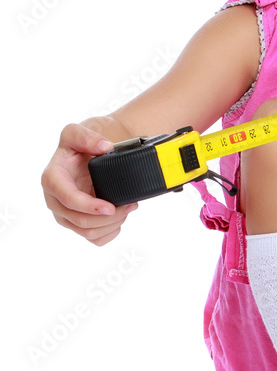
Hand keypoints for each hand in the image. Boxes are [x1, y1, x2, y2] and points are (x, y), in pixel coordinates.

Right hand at [42, 124, 136, 245]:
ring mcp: (65, 215)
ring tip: (128, 208)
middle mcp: (55, 200)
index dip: (89, 206)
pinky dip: (110, 233)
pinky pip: (94, 239)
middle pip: (80, 220)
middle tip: (130, 205)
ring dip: (112, 224)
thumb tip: (104, 147)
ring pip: (88, 232)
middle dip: (108, 216)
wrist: (88, 154)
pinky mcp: (77, 224)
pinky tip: (119, 219)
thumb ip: (87, 136)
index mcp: (52, 179)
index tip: (110, 207)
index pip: (68, 199)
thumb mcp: (77, 132)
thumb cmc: (79, 145)